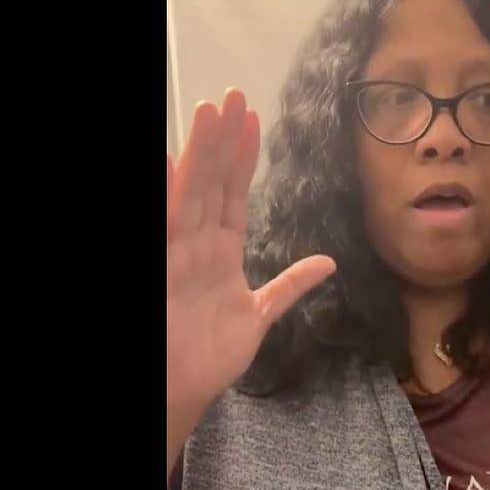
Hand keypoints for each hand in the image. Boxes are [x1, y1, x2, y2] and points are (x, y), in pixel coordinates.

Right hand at [167, 89, 335, 418]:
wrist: (180, 392)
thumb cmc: (209, 355)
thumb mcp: (259, 316)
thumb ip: (289, 285)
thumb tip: (327, 262)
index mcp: (219, 250)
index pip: (233, 192)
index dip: (242, 156)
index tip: (252, 119)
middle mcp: (195, 244)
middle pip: (211, 182)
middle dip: (221, 140)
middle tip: (232, 96)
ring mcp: (175, 253)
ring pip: (189, 193)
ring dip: (199, 154)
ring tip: (208, 114)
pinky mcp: (163, 266)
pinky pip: (165, 224)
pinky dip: (168, 194)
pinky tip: (170, 163)